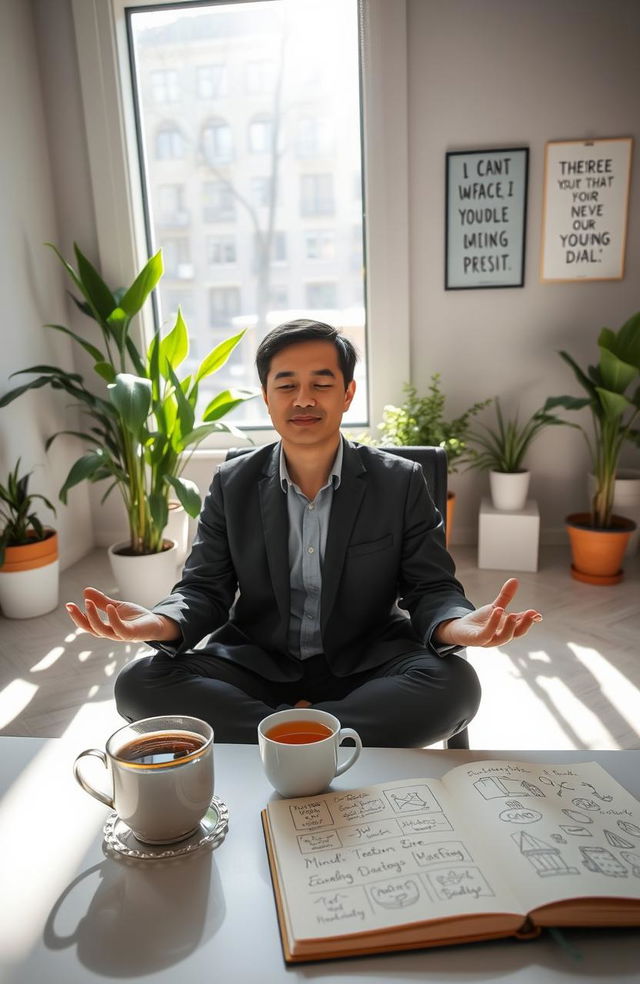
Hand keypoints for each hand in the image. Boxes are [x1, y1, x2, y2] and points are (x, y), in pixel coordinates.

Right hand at [65, 587, 179, 643]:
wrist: (156, 623)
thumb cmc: (136, 617)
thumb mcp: (116, 606)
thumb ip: (101, 601)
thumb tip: (85, 590)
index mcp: (106, 627)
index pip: (88, 625)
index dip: (77, 616)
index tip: (68, 605)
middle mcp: (111, 633)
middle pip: (92, 629)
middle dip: (80, 618)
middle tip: (71, 605)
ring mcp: (121, 635)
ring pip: (102, 631)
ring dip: (93, 618)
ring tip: (88, 603)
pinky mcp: (132, 634)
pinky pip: (120, 629)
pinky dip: (113, 619)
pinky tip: (109, 607)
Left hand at [435, 578, 541, 648]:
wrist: (460, 629)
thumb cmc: (481, 621)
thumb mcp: (495, 607)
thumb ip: (506, 596)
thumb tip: (515, 580)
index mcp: (507, 629)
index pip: (521, 627)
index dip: (530, 621)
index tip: (537, 614)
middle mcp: (500, 637)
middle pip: (516, 633)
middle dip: (524, 624)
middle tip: (531, 613)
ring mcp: (489, 640)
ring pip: (503, 638)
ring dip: (509, 626)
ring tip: (512, 614)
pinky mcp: (476, 640)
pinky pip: (486, 635)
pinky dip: (492, 624)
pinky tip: (496, 611)